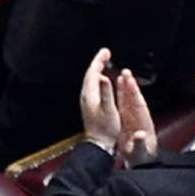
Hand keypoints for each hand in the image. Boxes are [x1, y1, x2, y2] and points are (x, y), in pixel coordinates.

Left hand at [77, 49, 151, 163]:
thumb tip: (103, 76)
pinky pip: (93, 86)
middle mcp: (86, 96)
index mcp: (89, 94)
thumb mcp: (109, 109)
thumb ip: (106, 92)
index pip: (93, 72)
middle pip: (90, 74)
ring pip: (91, 80)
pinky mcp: (90, 105)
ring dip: (97, 70)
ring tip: (105, 63)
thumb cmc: (105, 128)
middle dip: (98, 62)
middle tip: (106, 54)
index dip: (99, 60)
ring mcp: (87, 101)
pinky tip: (103, 81)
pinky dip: (98, 79)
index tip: (106, 52)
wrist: (99, 144)